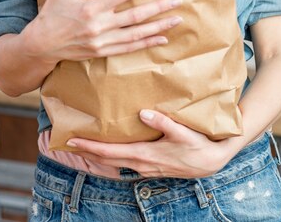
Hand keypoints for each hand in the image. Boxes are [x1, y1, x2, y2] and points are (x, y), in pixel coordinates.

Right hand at [23, 0, 182, 64]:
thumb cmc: (52, 12)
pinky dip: (147, 43)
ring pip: (136, 34)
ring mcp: (102, 42)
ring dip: (158, 27)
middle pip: (135, 16)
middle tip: (178, 0)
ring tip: (176, 19)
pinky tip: (162, 38)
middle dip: (159, 8)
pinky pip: (129, 48)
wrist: (41, 45)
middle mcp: (99, 26)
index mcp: (90, 8)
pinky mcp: (103, 52)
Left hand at [66, 110, 238, 178]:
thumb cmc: (198, 146)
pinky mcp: (151, 166)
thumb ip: (163, 122)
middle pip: (107, 159)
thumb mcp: (183, 132)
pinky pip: (124, 162)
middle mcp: (141, 164)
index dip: (90, 146)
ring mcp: (146, 168)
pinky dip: (112, 156)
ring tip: (84, 142)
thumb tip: (143, 113)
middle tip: (68, 140)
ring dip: (98, 154)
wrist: (213, 162)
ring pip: (114, 162)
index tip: (72, 139)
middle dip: (87, 150)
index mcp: (145, 155)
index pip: (110, 152)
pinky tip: (110, 148)